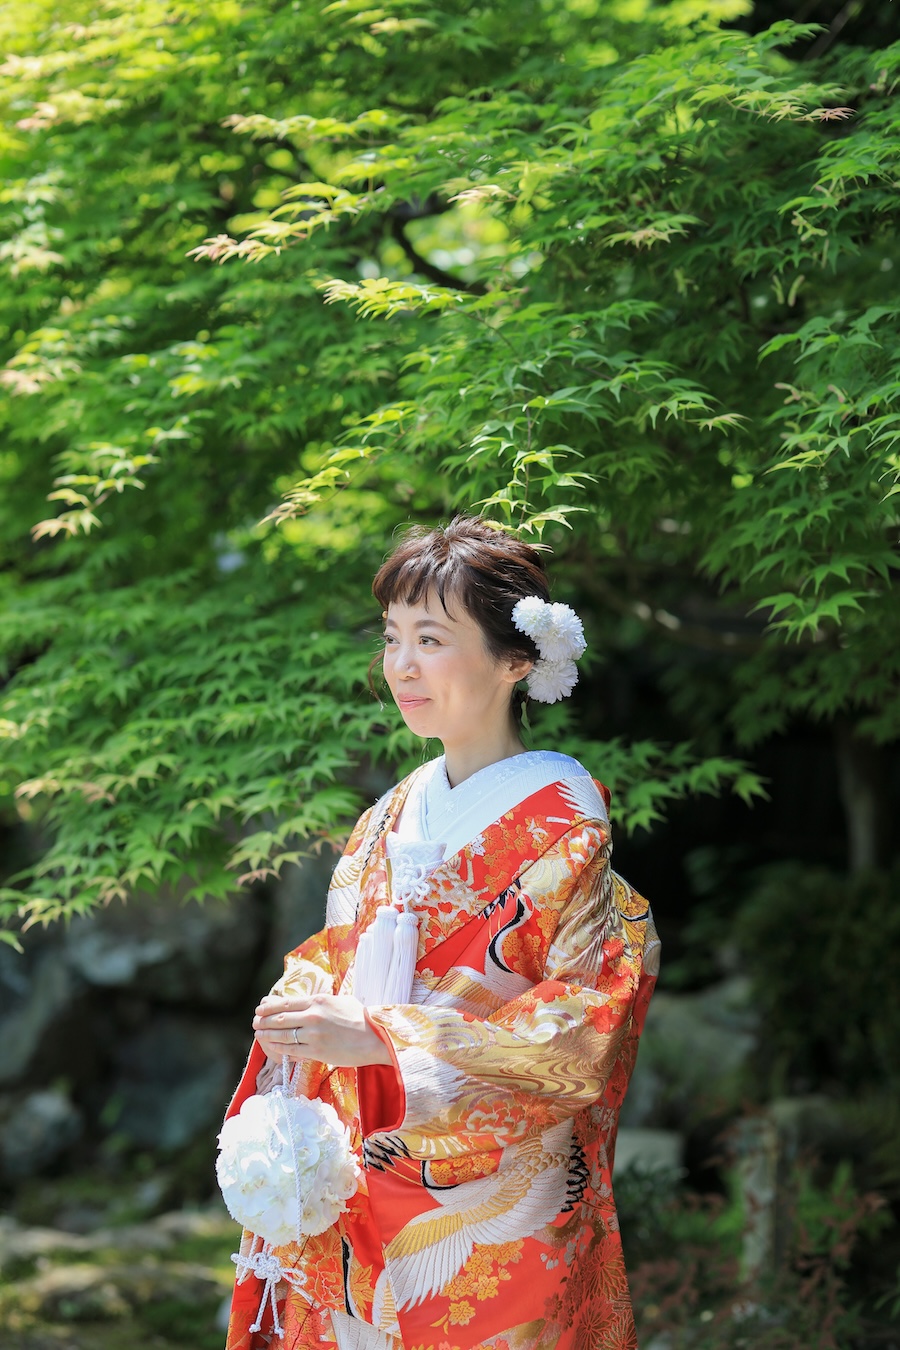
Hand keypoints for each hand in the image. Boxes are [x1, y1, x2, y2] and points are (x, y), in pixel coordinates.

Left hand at [252, 993, 392, 1067]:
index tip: (259, 1008)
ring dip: (267, 1034)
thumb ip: (323, 1002)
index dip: (269, 1006)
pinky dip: (279, 1048)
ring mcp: (314, 1035)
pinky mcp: (318, 1051)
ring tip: (259, 1034)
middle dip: (264, 1020)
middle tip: (255, 1022)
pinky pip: (293, 1049)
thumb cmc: (362, 1018)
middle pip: (280, 1018)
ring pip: (283, 1034)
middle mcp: (314, 1016)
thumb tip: (308, 1003)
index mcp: (319, 1001)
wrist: (377, 1037)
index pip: (287, 1002)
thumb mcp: (342, 1001)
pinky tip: (272, 1047)